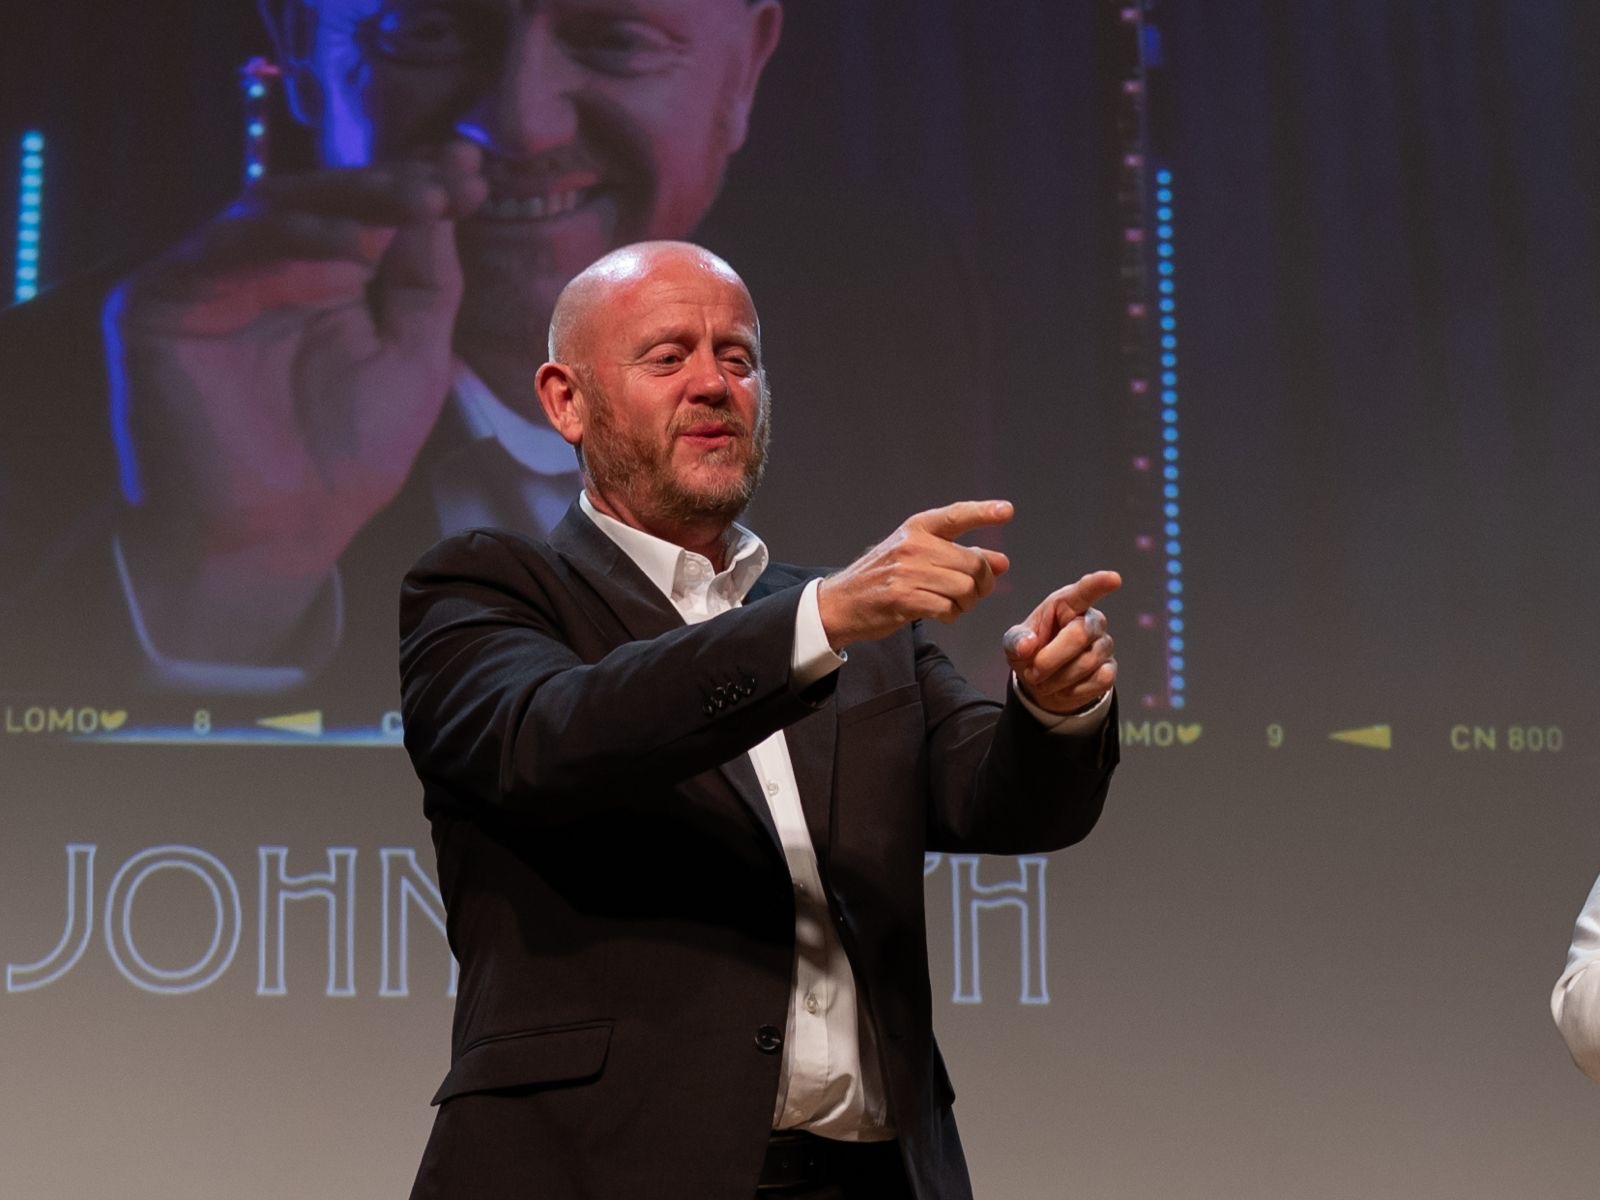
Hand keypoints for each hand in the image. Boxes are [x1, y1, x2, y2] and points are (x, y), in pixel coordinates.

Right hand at [105, 142, 487, 660]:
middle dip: (394, 183)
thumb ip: (427, 286)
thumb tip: (444, 204)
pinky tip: (351, 249)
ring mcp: (212, 278)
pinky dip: (291, 242)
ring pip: (275, 206)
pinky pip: (225, 249)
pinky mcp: (163, 298)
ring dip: (352, 199)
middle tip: (450, 177)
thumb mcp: (413, 361)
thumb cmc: (346, 458)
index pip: (367, 212)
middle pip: (325, 198)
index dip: (420, 188)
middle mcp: (266, 269)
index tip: (476, 175)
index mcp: (324, 280)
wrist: (280, 532)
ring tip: (418, 202)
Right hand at [816, 500, 1012, 648]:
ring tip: (954, 605)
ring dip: (966, 603)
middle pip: (972, 564)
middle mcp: (913, 545)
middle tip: (973, 594)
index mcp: (917, 528)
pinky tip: (941, 614)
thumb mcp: (918, 557)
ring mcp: (906, 571)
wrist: (841, 602)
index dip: (983, 512)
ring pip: (964, 588)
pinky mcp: (902, 598)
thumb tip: (1001, 562)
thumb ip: (959, 557)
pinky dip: (951, 615)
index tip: (1006, 511)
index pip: (956, 515)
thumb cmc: (883, 578)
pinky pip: (947, 608)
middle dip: (981, 584)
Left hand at [1003, 571, 1120, 714]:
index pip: (1085, 590)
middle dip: (1050, 659)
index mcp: (1066, 604)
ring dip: (1057, 679)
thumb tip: (1026, 646)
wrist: (1042, 683)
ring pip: (1086, 663)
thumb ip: (1017, 641)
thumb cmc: (1031, 652)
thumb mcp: (1015, 644)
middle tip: (1032, 672)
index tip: (1114, 579)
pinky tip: (1064, 687)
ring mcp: (1104, 644)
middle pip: (1079, 635)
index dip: (1099, 584)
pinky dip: (1074, 690)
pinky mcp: (1110, 669)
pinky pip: (1098, 681)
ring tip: (1044, 680)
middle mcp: (1091, 620)